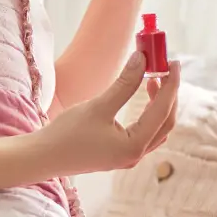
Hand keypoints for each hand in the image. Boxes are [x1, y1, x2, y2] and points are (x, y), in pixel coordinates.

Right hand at [35, 52, 180, 175]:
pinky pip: (146, 132)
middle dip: (168, 93)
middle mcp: (136, 155)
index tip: (173, 62)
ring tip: (153, 79)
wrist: (42, 157)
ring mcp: (129, 156)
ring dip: (160, 103)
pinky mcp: (120, 153)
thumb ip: (125, 84)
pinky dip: (150, 113)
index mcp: (134, 146)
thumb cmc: (67, 134)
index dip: (171, 84)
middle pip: (165, 121)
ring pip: (157, 128)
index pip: (163, 110)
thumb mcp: (99, 106)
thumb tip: (142, 59)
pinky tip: (142, 98)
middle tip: (164, 68)